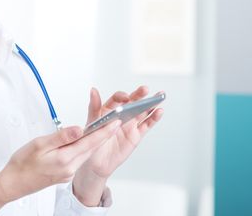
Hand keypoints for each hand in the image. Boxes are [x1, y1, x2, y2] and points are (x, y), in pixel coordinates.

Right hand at [0, 121, 120, 214]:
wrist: (13, 183)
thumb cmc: (22, 164)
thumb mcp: (39, 144)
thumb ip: (61, 136)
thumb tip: (79, 129)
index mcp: (65, 159)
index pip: (90, 142)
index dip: (104, 131)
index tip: (115, 121)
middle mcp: (70, 168)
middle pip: (91, 148)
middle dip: (103, 134)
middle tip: (113, 120)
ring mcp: (68, 172)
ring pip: (85, 153)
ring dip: (94, 141)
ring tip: (102, 127)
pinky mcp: (65, 174)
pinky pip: (79, 158)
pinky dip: (84, 148)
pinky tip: (84, 141)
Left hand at [72, 86, 163, 205]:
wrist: (96, 162)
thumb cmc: (91, 141)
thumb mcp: (92, 122)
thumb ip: (94, 107)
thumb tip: (93, 90)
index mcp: (109, 109)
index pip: (117, 99)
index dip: (122, 96)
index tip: (126, 98)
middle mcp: (121, 114)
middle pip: (132, 101)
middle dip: (139, 95)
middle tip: (145, 89)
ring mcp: (130, 124)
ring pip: (142, 111)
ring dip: (151, 103)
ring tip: (159, 96)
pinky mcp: (136, 134)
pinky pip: (147, 124)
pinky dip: (154, 118)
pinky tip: (159, 111)